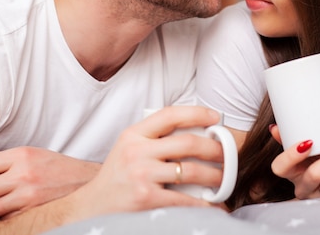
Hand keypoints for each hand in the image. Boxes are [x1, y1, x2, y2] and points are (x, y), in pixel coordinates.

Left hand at [0, 147, 99, 218]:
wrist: (86, 180)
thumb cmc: (56, 167)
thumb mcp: (30, 155)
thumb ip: (0, 160)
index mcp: (21, 155)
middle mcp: (23, 173)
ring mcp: (29, 194)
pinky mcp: (33, 210)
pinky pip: (5, 219)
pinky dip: (3, 218)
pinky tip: (12, 210)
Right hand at [64, 106, 226, 221]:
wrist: (92, 206)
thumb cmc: (116, 177)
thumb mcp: (128, 148)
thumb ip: (153, 139)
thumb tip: (194, 132)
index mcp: (133, 135)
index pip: (170, 115)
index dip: (197, 112)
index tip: (215, 117)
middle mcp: (136, 152)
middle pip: (187, 143)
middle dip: (214, 148)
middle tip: (227, 154)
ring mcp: (141, 175)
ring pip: (190, 170)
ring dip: (214, 176)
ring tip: (223, 179)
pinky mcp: (146, 199)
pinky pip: (184, 199)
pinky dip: (203, 203)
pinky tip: (212, 203)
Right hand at [269, 125, 319, 198]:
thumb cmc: (314, 159)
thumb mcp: (302, 150)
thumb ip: (289, 137)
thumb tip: (274, 127)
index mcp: (290, 172)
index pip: (280, 167)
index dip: (291, 155)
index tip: (309, 141)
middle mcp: (302, 186)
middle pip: (314, 174)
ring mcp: (319, 196)